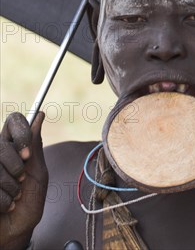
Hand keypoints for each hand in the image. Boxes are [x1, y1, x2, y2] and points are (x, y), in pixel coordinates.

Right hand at [0, 112, 47, 249]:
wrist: (15, 231)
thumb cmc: (28, 203)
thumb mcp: (38, 173)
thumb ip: (36, 146)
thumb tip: (39, 115)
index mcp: (14, 145)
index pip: (13, 120)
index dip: (20, 132)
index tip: (27, 153)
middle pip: (3, 144)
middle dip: (16, 166)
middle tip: (21, 179)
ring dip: (11, 186)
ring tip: (14, 195)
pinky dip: (3, 199)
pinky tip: (5, 205)